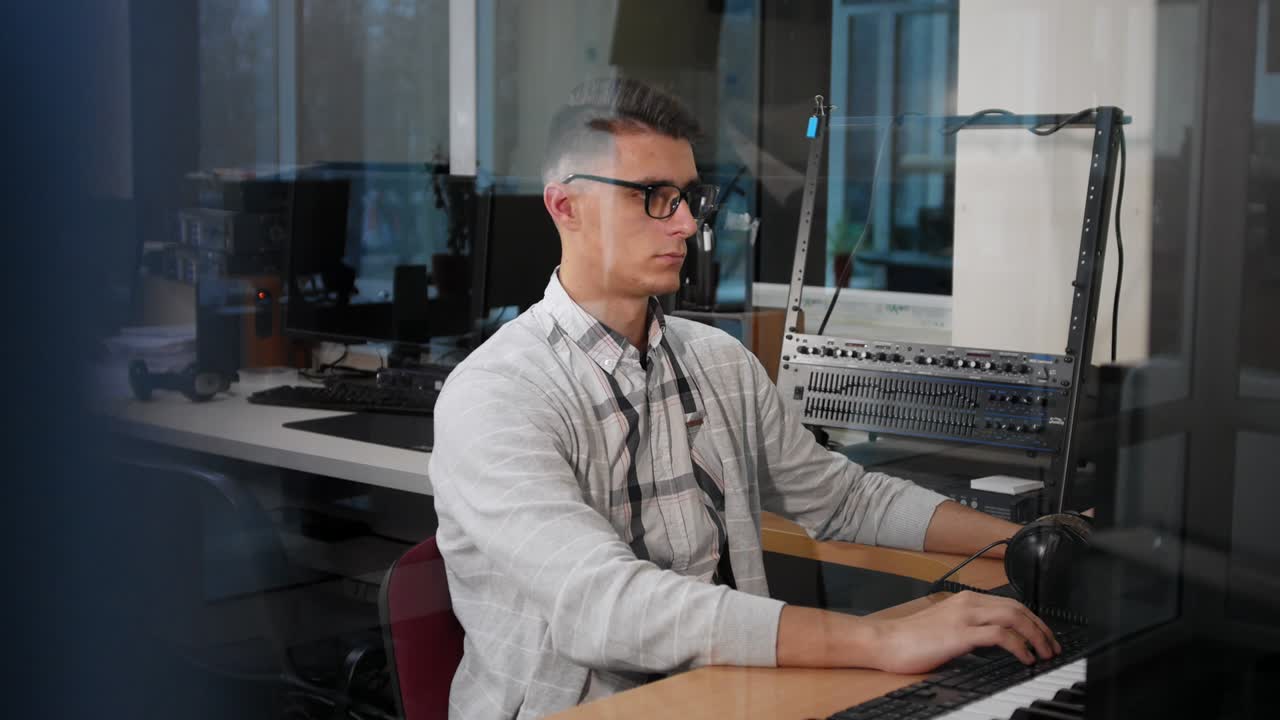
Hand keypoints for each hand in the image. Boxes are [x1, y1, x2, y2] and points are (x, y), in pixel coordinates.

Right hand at [865, 591, 1061, 674]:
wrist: (885, 641)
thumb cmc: (909, 638)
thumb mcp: (944, 625)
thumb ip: (968, 626)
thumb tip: (993, 639)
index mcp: (964, 600)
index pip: (1009, 603)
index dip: (1032, 619)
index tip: (1043, 636)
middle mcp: (967, 603)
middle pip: (1017, 608)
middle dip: (1041, 628)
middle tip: (1052, 646)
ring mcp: (964, 617)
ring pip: (1013, 617)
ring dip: (1035, 636)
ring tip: (1045, 653)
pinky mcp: (960, 635)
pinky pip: (1000, 636)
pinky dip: (1019, 646)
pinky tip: (1025, 658)